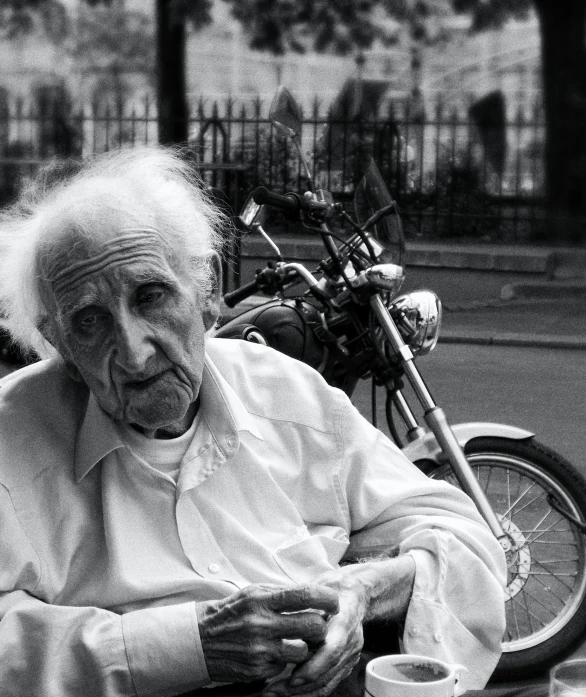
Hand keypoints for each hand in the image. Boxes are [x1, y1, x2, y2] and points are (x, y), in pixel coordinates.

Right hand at [196, 584, 339, 684]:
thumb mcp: (254, 592)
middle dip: (320, 625)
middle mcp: (262, 623)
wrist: (200, 638)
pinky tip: (275, 651)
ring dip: (304, 646)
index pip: (305, 595)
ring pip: (303, 650)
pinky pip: (285, 665)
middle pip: (312, 626)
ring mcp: (260, 649)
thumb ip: (281, 593)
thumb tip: (313, 594)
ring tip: (296, 639)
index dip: (326, 599)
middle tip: (317, 624)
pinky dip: (284, 659)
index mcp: (262, 599)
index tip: (333, 602)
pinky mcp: (257, 669)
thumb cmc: (232, 611)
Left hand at [264, 555, 415, 696]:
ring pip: (328, 682)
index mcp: (345, 620)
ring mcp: (351, 655)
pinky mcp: (346, 663)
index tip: (292, 678)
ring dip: (301, 693)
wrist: (355, 594)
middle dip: (301, 686)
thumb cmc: (331, 590)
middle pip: (329, 672)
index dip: (313, 667)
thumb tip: (280, 623)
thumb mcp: (318, 591)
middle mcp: (351, 641)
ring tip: (275, 693)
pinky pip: (329, 683)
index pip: (332, 650)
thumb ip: (304, 608)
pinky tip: (289, 692)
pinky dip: (309, 691)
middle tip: (273, 691)